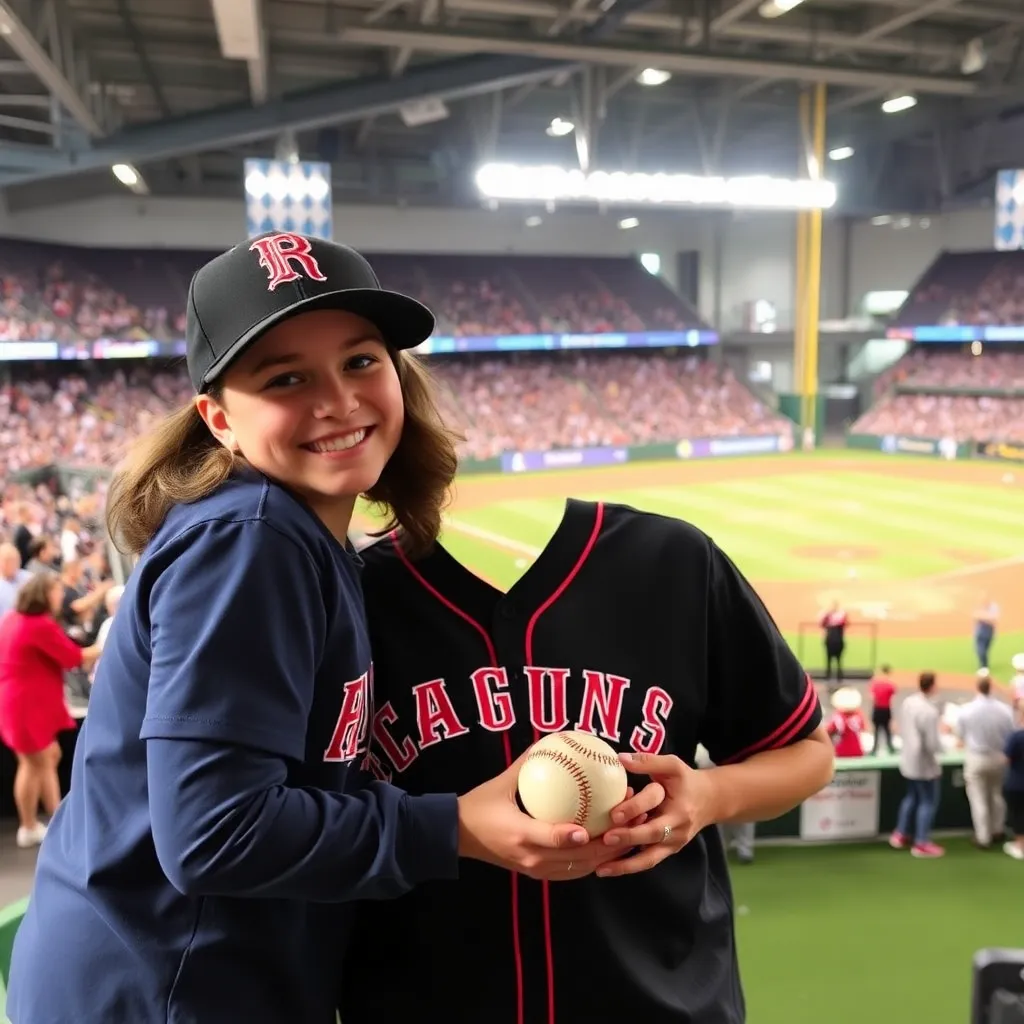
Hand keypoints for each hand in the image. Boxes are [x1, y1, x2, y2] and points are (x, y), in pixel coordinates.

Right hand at [456, 751, 662, 880]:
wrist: (458, 836)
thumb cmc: (480, 805)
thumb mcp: (502, 782)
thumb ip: (528, 762)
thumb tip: (556, 740)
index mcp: (521, 834)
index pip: (552, 838)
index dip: (576, 836)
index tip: (596, 826)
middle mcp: (531, 857)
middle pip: (576, 858)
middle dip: (608, 843)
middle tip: (629, 818)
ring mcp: (535, 869)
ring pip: (579, 868)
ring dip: (606, 854)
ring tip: (629, 832)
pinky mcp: (537, 873)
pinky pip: (571, 871)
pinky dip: (592, 862)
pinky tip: (609, 846)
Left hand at [595, 752, 715, 877]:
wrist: (710, 801)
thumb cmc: (686, 781)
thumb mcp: (672, 766)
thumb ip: (647, 762)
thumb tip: (620, 758)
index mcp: (678, 804)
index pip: (654, 805)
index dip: (634, 808)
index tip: (613, 813)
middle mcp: (677, 827)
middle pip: (651, 835)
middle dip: (628, 838)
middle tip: (605, 839)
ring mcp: (674, 843)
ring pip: (649, 858)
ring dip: (625, 865)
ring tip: (600, 869)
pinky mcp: (668, 851)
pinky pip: (648, 861)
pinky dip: (629, 866)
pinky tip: (608, 869)